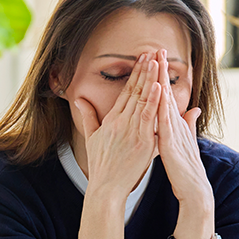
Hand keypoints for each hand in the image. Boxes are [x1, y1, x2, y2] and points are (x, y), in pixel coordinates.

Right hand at [73, 53, 161, 198]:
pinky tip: (158, 87)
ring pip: (142, 100)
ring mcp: (132, 131)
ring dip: (150, 79)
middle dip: (144, 69)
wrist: (105, 188)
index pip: (126, 91)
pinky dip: (153, 102)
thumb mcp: (92, 138)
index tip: (142, 58)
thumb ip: (88, 116)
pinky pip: (149, 118)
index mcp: (112, 119)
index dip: (135, 73)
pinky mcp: (141, 142)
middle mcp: (121, 122)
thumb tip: (79, 99)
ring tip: (156, 60)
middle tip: (152, 51)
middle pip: (135, 90)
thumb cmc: (101, 165)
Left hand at [155, 49, 211, 210]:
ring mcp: (173, 132)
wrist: (193, 189)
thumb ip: (188, 125)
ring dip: (161, 82)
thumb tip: (193, 110)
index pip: (165, 96)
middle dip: (161, 71)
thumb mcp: (185, 142)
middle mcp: (175, 124)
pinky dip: (162, 107)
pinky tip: (159, 94)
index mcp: (174, 124)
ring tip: (158, 63)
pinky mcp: (170, 143)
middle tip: (158, 49)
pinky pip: (165, 122)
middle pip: (166, 93)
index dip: (161, 77)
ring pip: (166, 102)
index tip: (156, 58)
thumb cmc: (187, 168)